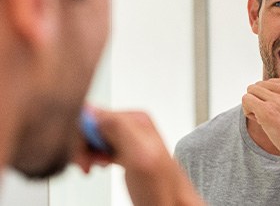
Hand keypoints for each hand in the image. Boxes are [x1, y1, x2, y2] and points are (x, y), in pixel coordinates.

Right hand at [74, 108, 203, 205]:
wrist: (171, 205)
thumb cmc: (162, 188)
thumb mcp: (140, 154)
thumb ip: (118, 128)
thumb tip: (93, 110)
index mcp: (135, 119)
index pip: (93, 114)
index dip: (81, 134)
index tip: (82, 154)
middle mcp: (132, 125)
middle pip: (91, 125)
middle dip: (82, 145)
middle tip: (86, 164)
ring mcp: (128, 139)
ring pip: (93, 137)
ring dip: (86, 152)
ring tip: (91, 167)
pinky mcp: (124, 151)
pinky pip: (99, 146)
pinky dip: (92, 157)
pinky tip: (98, 166)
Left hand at [242, 74, 279, 166]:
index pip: (272, 82)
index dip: (271, 97)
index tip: (278, 110)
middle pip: (260, 86)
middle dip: (261, 100)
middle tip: (270, 116)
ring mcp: (277, 99)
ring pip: (251, 91)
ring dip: (254, 105)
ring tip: (264, 119)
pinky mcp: (267, 111)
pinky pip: (246, 100)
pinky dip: (248, 111)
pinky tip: (259, 121)